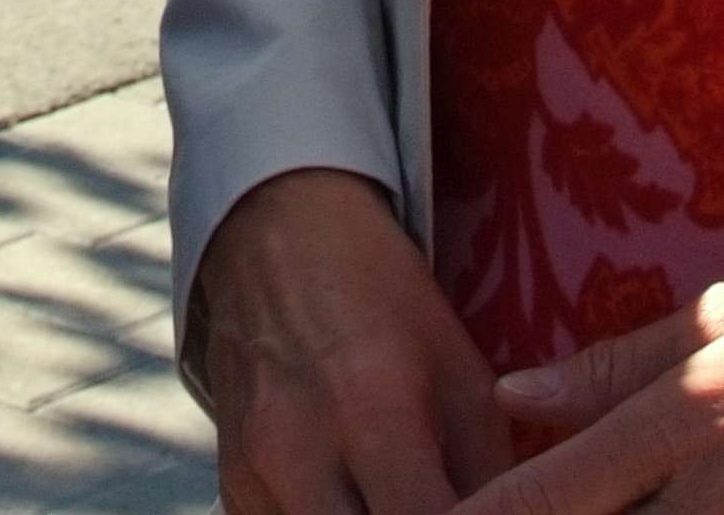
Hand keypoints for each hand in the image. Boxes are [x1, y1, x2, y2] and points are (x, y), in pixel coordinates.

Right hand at [197, 167, 510, 514]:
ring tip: (398, 498)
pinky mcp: (230, 482)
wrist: (278, 235)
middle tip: (441, 505)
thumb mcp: (463, 373)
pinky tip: (355, 503)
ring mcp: (252, 470)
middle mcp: (298, 449)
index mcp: (373, 411)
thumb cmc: (385, 298)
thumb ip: (493, 473)